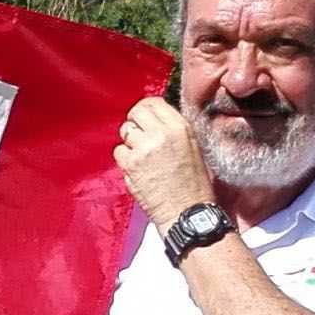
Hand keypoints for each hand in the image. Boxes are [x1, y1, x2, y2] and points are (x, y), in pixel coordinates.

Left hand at [113, 97, 216, 222]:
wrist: (187, 212)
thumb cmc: (195, 185)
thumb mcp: (194, 148)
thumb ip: (174, 131)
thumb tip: (157, 121)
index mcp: (180, 127)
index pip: (154, 102)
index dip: (147, 110)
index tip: (145, 118)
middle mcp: (161, 133)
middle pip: (136, 112)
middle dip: (136, 122)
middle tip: (139, 135)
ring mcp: (144, 147)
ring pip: (126, 131)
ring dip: (130, 141)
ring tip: (141, 156)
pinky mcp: (131, 164)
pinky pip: (119, 151)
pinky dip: (124, 159)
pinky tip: (137, 169)